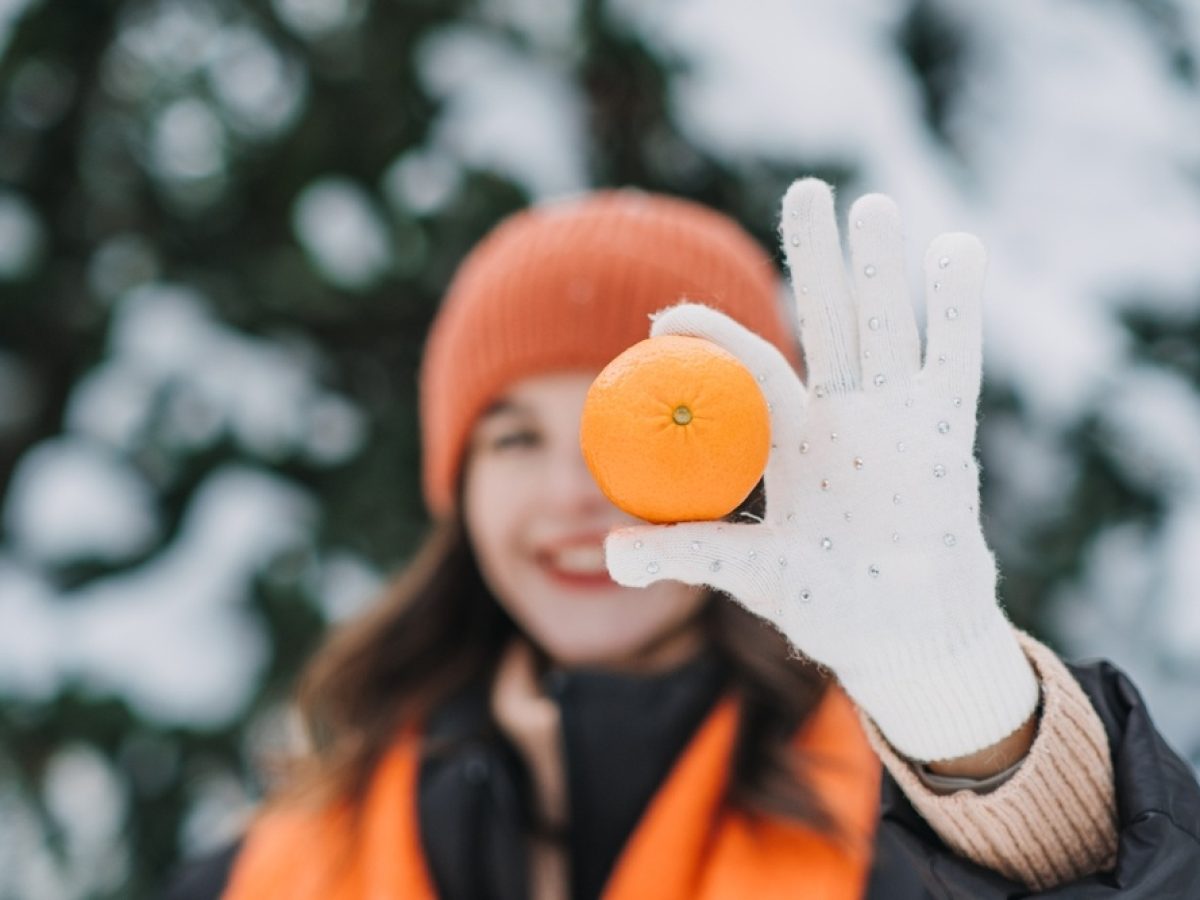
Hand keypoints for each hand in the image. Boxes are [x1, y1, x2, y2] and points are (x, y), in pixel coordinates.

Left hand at [604, 178, 1037, 762]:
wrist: (907, 638)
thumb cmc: (830, 601)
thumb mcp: (754, 573)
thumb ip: (689, 554)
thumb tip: (607, 555)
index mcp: (789, 442)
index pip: (749, 373)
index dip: (711, 339)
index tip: (665, 314)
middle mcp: (842, 417)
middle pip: (828, 321)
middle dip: (817, 258)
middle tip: (808, 192)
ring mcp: (894, 420)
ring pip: (886, 328)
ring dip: (880, 269)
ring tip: (870, 205)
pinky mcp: (944, 434)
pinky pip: (954, 362)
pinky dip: (955, 310)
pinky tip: (955, 249)